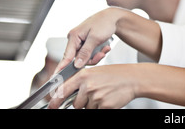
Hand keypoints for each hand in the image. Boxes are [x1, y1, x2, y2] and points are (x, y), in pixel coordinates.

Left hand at [47, 63, 184, 108]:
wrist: (133, 78)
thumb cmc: (115, 74)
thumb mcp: (95, 72)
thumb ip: (80, 82)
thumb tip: (65, 93)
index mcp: (83, 75)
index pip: (62, 90)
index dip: (55, 101)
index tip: (51, 106)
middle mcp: (88, 86)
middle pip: (75, 103)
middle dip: (82, 102)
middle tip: (94, 93)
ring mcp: (96, 96)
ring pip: (86, 108)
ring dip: (93, 105)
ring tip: (103, 94)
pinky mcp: (104, 106)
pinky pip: (97, 111)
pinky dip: (101, 107)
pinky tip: (108, 98)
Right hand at [55, 8, 121, 72]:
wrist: (113, 17)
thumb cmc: (104, 23)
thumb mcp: (95, 38)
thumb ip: (85, 52)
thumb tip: (76, 65)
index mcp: (73, 36)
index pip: (66, 56)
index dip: (61, 68)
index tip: (56, 79)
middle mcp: (75, 40)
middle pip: (78, 59)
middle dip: (91, 59)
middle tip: (101, 55)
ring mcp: (80, 42)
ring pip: (85, 58)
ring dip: (97, 56)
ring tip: (105, 49)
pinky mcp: (86, 44)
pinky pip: (90, 54)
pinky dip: (98, 53)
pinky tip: (105, 48)